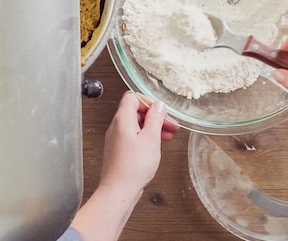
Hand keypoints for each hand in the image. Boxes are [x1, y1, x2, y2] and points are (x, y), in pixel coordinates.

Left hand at [69, 91, 177, 240]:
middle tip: (171, 125)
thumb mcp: (151, 139)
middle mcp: (116, 127)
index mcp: (122, 120)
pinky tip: (156, 146)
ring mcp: (116, 139)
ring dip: (152, 127)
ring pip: (136, 125)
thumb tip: (158, 106)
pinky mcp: (119, 150)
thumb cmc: (133, 167)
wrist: (119, 189)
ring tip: (168, 135)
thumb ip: (155, 119)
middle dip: (154, 116)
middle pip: (135, 111)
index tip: (161, 111)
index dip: (148, 102)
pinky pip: (133, 137)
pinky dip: (146, 137)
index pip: (132, 98)